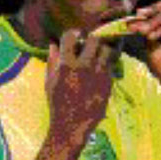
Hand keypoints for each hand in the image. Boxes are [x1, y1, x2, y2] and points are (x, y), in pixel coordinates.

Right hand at [45, 30, 112, 146]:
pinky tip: (102, 68)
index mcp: (66, 65)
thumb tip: (53, 44)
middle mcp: (84, 66)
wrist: (72, 126)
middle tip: (91, 44)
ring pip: (107, 50)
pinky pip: (111, 65)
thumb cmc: (57, 104)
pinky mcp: (108, 82)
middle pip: (94, 39)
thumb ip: (52, 61)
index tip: (76, 36)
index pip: (71, 36)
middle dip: (92, 39)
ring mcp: (99, 74)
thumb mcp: (49, 82)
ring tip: (99, 54)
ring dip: (103, 50)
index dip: (73, 33)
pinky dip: (107, 63)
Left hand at [128, 0, 160, 94]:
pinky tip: (152, 37)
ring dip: (153, 21)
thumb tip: (136, 17)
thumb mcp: (151, 45)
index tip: (132, 17)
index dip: (146, 11)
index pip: (159, 10)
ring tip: (143, 32)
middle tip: (138, 17)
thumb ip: (147, 30)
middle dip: (150, 11)